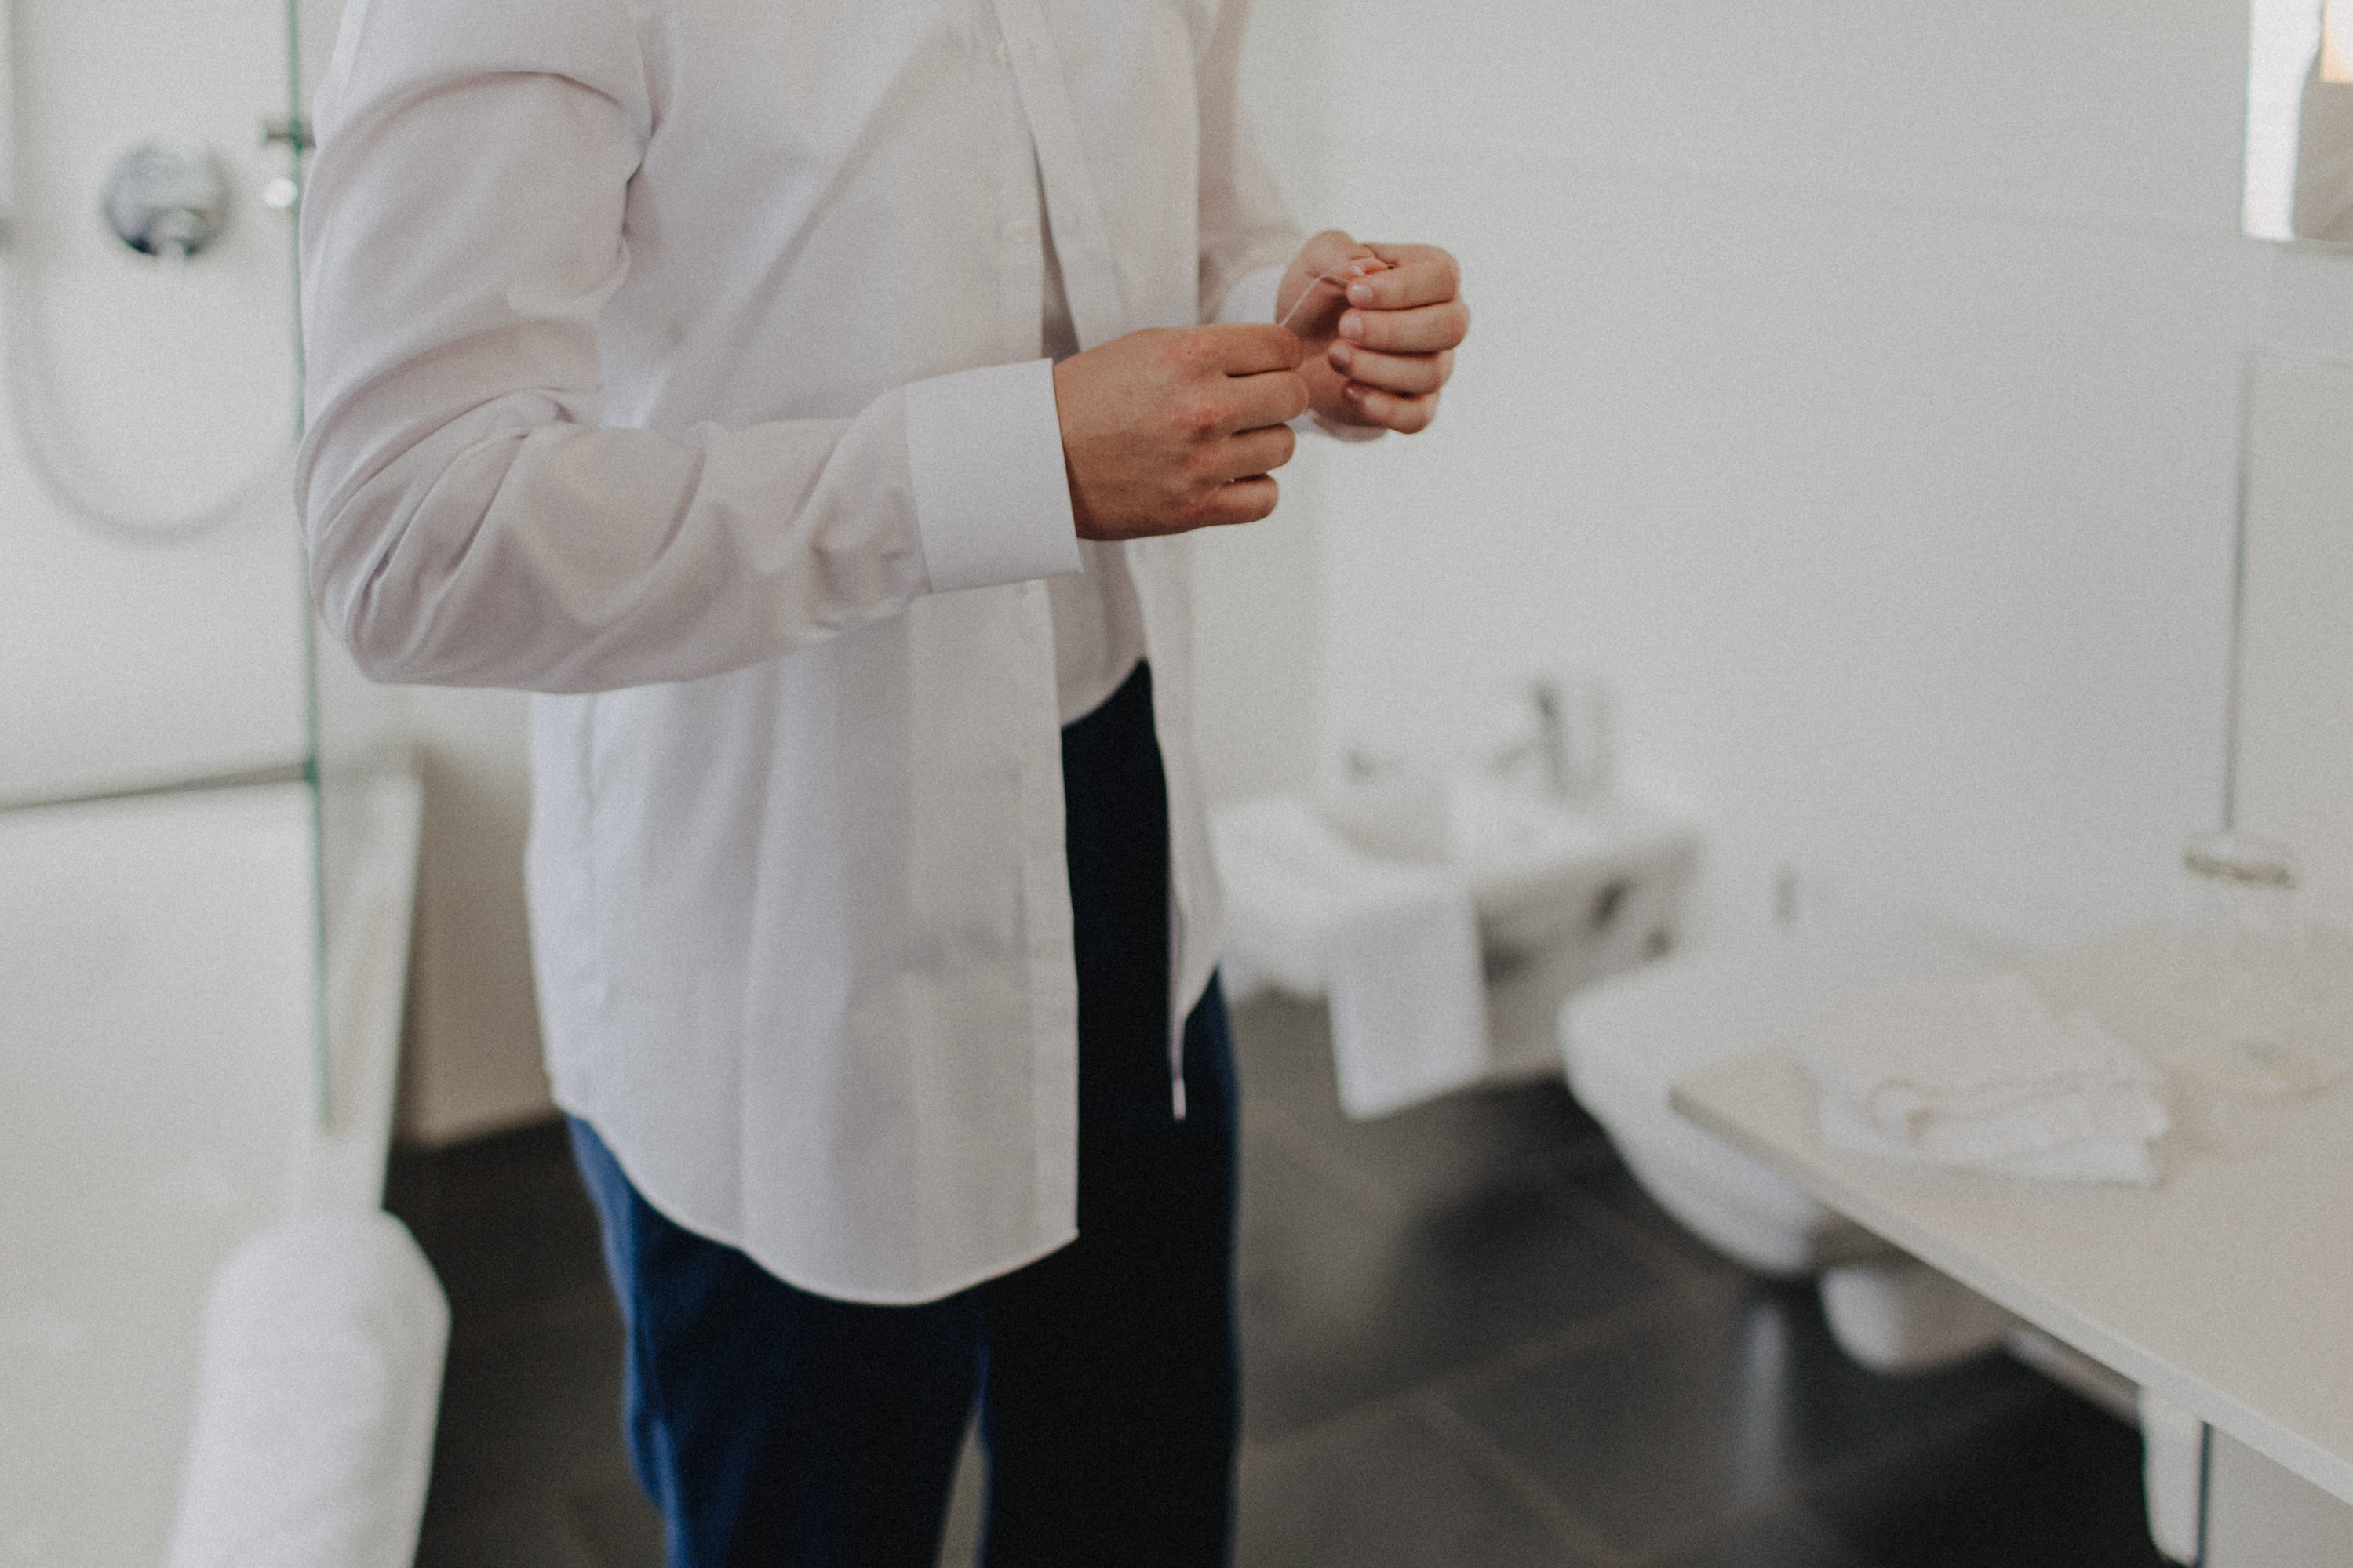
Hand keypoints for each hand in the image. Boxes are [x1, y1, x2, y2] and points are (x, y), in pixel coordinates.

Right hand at [1054, 323, 1309, 539]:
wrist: (1037, 458)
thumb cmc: (1089, 398)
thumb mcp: (1148, 348)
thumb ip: (1212, 351)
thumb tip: (1273, 359)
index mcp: (1190, 355)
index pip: (1283, 347)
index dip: (1276, 356)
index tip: (1258, 368)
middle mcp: (1203, 407)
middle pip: (1292, 396)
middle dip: (1274, 398)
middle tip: (1246, 406)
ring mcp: (1201, 462)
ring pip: (1283, 448)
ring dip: (1261, 445)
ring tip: (1224, 443)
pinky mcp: (1195, 509)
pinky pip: (1266, 498)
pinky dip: (1253, 489)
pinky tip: (1227, 478)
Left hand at [1275, 231, 1466, 433]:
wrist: (1299, 345)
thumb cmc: (1318, 295)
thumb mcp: (1317, 259)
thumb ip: (1338, 251)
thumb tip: (1367, 269)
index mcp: (1431, 275)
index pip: (1444, 276)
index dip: (1401, 288)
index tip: (1353, 293)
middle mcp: (1444, 320)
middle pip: (1451, 326)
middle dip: (1393, 329)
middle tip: (1344, 327)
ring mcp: (1435, 366)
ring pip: (1431, 373)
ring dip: (1377, 366)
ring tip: (1335, 355)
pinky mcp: (1416, 406)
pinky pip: (1418, 417)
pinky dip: (1382, 408)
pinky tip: (1348, 391)